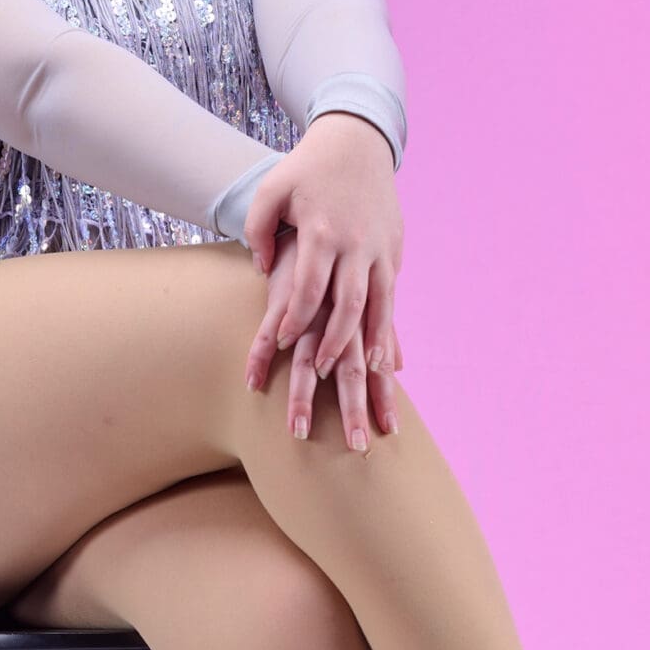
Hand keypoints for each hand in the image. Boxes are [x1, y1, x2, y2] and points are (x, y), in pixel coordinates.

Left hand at [239, 115, 404, 435]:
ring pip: (379, 304)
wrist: (357, 140)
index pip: (309, 288)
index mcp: (322, 231)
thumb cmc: (307, 168)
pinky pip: (392, 295)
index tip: (283, 341)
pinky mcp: (394, 248)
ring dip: (373, 342)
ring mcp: (380, 247)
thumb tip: (263, 271)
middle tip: (323, 371)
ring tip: (369, 373)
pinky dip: (389, 325)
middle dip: (336, 342)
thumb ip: (259, 232)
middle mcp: (355, 243)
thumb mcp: (271, 191)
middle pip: (348, 304)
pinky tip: (387, 352)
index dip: (295, 318)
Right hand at [257, 231, 400, 449]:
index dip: (383, 398)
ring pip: (306, 359)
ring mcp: (309, 307)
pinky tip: (251, 384)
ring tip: (299, 432)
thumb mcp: (370, 293)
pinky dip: (258, 357)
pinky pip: (265, 331)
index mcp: (363, 317)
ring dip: (303, 397)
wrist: (327, 201)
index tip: (390, 431)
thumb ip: (382, 331)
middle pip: (349, 370)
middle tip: (359, 448)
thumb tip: (398, 366)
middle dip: (354, 409)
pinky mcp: (281, 293)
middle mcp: (340, 315)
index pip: (376, 365)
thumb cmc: (347, 254)